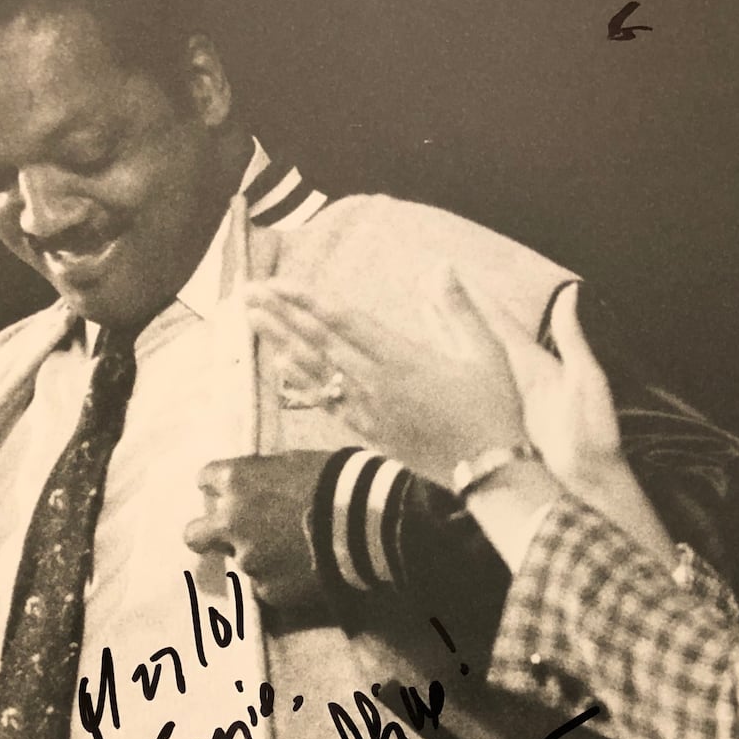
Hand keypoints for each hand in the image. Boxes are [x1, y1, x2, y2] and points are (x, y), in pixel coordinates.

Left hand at [184, 453, 332, 609]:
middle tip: (227, 534)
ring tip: (295, 551)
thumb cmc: (338, 481)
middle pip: (195, 534)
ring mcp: (248, 560)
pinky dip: (280, 578)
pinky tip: (305, 569)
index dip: (220, 486)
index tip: (231, 491)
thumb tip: (255, 486)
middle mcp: (231, 522)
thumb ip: (264, 476)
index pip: (206, 479)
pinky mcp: (268, 590)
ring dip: (259, 555)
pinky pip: (266, 584)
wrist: (369, 524)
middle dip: (205, 534)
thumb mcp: (295, 462)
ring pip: (241, 560)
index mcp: (237, 481)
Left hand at [245, 272, 536, 486]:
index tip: (278, 282)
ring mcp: (367, 410)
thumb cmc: (492, 410)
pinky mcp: (367, 432)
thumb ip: (459, 308)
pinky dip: (300, 379)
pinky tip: (280, 362)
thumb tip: (441, 266)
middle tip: (246, 291)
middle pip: (317, 341)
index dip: (306, 300)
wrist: (488, 472)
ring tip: (251, 318)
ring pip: (313, 369)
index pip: (343, 321)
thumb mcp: (486, 353)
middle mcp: (376, 383)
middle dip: (279, 314)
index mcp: (403, 359)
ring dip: (279, 341)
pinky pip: (324, 400)